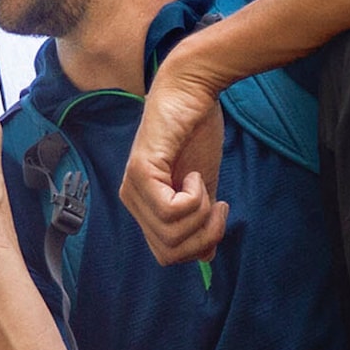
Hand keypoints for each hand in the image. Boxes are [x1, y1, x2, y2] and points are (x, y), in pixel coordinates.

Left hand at [122, 54, 228, 264]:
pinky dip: (194, 197)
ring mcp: (132, 186)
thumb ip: (200, 220)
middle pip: (169, 253)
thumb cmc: (197, 134)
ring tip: (202, 183)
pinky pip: (170, 210)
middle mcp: (132, 200)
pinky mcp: (140, 171)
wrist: (193, 91)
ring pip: (171, 235)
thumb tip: (206, 257)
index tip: (218, 211)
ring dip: (201, 214)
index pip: (167, 255)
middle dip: (204, 236)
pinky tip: (193, 173)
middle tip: (217, 204)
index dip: (200, 245)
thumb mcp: (204, 187)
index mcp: (144, 206)